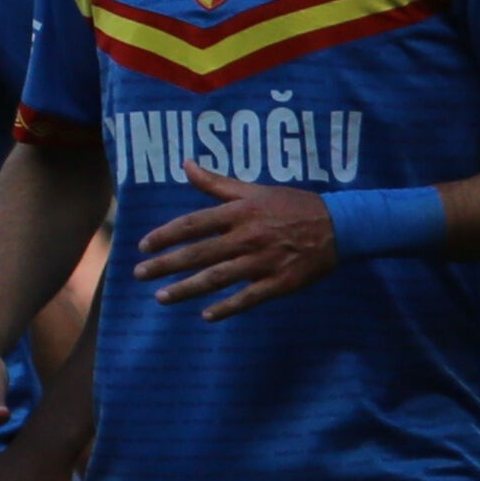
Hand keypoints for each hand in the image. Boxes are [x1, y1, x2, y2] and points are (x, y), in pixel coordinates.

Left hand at [132, 167, 339, 318]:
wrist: (340, 225)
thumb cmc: (292, 206)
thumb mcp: (255, 190)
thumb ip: (217, 183)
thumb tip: (186, 164)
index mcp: (240, 213)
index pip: (192, 224)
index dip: (165, 235)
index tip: (142, 246)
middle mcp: (247, 237)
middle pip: (198, 254)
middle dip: (165, 265)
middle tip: (139, 274)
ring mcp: (263, 262)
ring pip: (217, 278)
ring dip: (186, 289)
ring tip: (161, 298)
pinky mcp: (279, 282)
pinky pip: (248, 298)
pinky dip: (227, 308)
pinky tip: (206, 315)